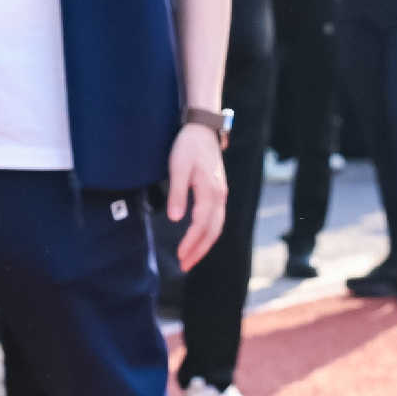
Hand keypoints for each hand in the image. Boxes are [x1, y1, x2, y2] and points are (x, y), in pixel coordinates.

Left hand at [166, 120, 227, 268]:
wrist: (203, 129)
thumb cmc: (188, 147)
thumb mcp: (178, 167)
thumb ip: (177, 193)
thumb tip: (175, 219)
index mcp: (211, 191)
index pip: (201, 225)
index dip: (191, 242)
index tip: (179, 256)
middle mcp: (220, 196)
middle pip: (213, 231)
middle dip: (199, 250)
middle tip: (184, 265)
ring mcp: (221, 194)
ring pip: (217, 226)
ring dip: (204, 244)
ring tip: (190, 258)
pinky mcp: (218, 192)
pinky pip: (216, 219)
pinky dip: (208, 233)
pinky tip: (198, 238)